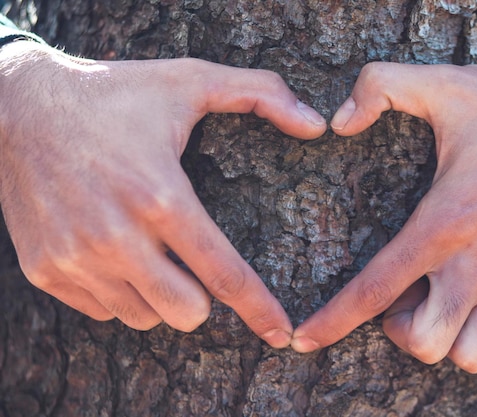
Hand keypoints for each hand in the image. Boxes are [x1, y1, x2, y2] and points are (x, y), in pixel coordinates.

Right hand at [0, 40, 325, 346]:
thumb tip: (316, 124)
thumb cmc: (114, 95)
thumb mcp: (189, 81)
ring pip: (143, 317)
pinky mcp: (45, 270)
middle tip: (192, 261)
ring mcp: (75, 258)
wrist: (19, 105)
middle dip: (202, 299)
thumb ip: (259, 94)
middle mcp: (116, 236)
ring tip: (151, 251)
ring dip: (160, 295)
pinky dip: (120, 293)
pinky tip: (115, 254)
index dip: (259, 308)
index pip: (223, 272)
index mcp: (160, 196)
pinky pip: (103, 311)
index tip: (282, 333)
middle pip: (185, 312)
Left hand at [291, 60, 476, 370]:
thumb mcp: (446, 83)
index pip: (375, 289)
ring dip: (444, 339)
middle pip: (425, 344)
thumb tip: (338, 121)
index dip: (333, 321)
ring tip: (436, 303)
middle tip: (399, 296)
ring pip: (471, 356)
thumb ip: (381, 86)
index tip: (304, 340)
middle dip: (399, 332)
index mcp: (444, 224)